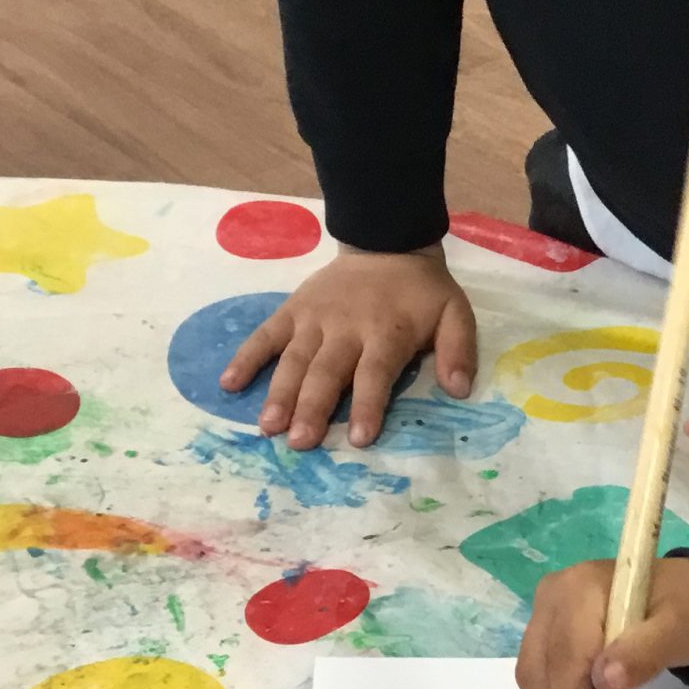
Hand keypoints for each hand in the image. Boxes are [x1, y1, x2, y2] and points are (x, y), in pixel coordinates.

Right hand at [222, 243, 476, 449]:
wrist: (386, 245)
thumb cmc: (422, 292)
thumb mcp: (456, 313)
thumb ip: (458, 350)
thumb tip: (459, 390)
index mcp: (387, 332)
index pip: (374, 373)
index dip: (366, 405)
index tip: (358, 438)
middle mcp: (345, 328)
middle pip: (326, 372)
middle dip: (312, 408)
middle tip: (299, 442)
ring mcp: (314, 319)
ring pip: (293, 359)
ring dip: (279, 393)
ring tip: (267, 426)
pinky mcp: (292, 310)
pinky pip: (265, 335)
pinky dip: (246, 357)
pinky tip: (228, 384)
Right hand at [516, 556, 688, 688]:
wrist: (684, 599)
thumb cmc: (685, 609)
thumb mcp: (679, 629)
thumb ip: (644, 653)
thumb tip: (604, 682)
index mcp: (579, 589)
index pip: (563, 660)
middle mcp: (552, 600)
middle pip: (542, 676)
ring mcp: (545, 619)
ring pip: (541, 686)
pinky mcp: (548, 639)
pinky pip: (549, 684)